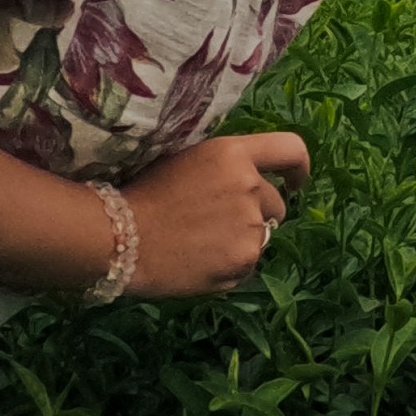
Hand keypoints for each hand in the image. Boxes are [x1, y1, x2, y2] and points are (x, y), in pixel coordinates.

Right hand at [120, 131, 309, 295]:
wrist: (116, 239)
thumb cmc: (141, 195)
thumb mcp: (184, 160)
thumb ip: (225, 166)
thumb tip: (251, 177)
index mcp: (233, 155)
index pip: (291, 149)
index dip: (299, 167)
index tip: (295, 181)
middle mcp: (250, 187)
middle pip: (276, 203)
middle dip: (257, 212)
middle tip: (216, 222)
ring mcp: (250, 227)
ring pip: (261, 236)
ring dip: (241, 240)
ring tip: (200, 243)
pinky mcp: (243, 261)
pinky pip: (247, 265)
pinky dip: (230, 266)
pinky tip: (198, 262)